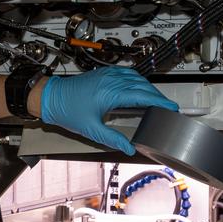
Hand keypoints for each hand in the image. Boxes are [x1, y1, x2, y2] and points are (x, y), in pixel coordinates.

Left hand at [39, 67, 177, 153]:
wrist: (51, 97)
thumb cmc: (67, 111)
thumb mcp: (91, 130)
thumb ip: (112, 139)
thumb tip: (128, 148)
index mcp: (111, 93)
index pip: (143, 96)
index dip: (160, 101)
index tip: (171, 106)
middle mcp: (111, 81)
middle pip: (143, 86)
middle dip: (157, 96)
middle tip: (167, 106)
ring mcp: (107, 75)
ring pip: (136, 78)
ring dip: (147, 87)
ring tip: (155, 99)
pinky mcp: (103, 73)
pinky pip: (126, 73)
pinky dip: (136, 80)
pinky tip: (138, 87)